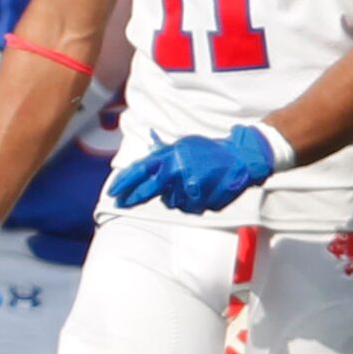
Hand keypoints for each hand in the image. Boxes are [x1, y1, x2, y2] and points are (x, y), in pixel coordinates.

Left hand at [108, 125, 274, 214]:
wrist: (240, 157)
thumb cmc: (209, 151)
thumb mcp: (183, 145)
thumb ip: (162, 152)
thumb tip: (145, 153)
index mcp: (170, 156)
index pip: (139, 170)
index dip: (124, 183)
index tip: (112, 192)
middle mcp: (177, 172)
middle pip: (148, 191)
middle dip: (133, 198)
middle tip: (123, 203)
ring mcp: (190, 188)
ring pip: (170, 202)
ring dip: (174, 197)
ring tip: (189, 185)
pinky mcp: (202, 201)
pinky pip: (188, 208)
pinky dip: (191, 203)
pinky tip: (200, 191)